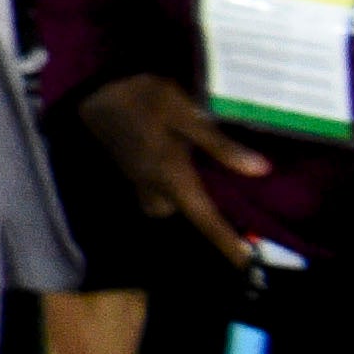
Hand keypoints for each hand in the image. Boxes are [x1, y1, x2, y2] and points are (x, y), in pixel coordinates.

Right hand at [77, 72, 270, 263]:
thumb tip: (261, 170)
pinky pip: (156, 189)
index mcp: (171, 176)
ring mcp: (139, 178)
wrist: (92, 89)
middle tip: (227, 198)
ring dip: (182, 196)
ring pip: (167, 202)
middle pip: (184, 212)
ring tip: (202, 176)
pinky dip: (172, 184)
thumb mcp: (185, 114)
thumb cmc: (142, 98)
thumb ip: (220, 145)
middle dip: (201, 209)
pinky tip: (181, 161)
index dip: (226, 242)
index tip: (245, 264)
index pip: (205, 218)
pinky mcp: (132, 169)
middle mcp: (154, 185)